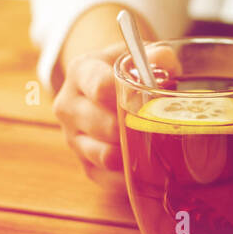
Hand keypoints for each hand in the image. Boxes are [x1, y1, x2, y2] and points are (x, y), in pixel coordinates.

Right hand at [53, 39, 178, 185]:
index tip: (148, 97)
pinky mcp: (84, 164)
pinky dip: (131, 176)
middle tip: (158, 123)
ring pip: (104, 155)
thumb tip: (163, 63)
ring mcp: (73, 138)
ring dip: (134, 153)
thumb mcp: (138, 55)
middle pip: (104, 125)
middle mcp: (69, 106)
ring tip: (154, 143)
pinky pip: (109, 178)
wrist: (101, 88)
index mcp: (82, 72)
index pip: (100, 86)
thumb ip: (156, 55)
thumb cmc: (125, 71)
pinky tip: (148, 165)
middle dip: (135, 126)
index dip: (128, 95)